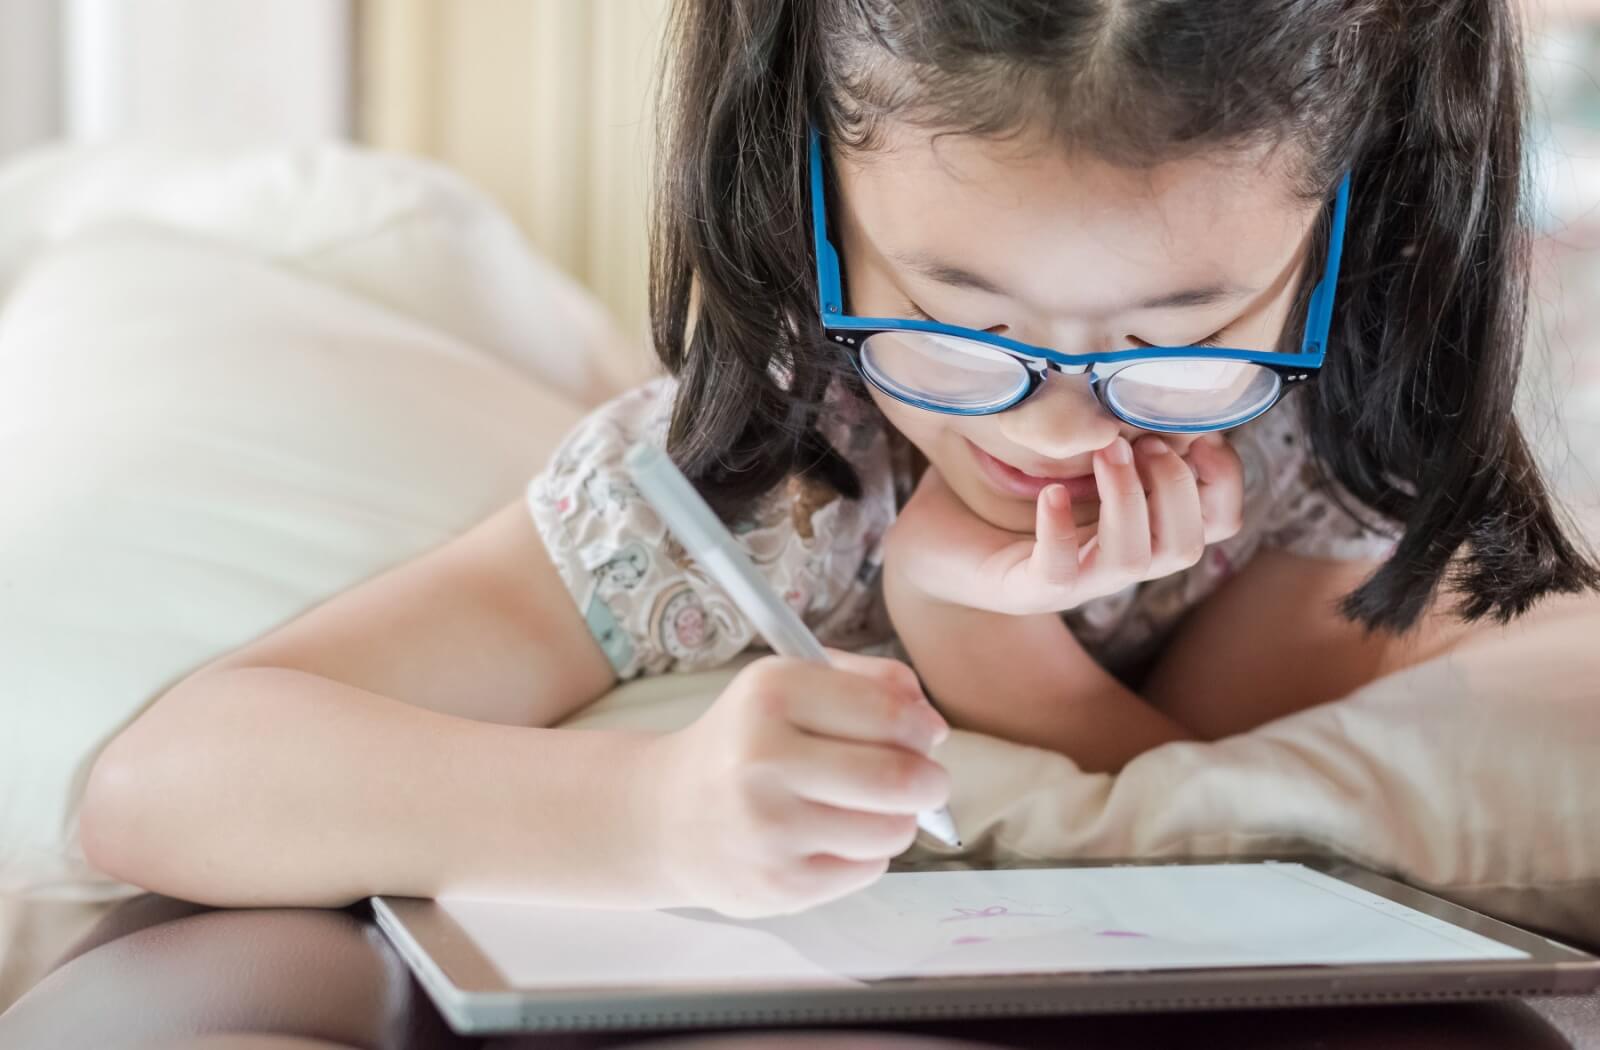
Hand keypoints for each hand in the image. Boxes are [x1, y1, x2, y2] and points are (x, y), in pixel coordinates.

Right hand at [641, 651, 951, 917]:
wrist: (666, 815)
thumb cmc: (744, 743)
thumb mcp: (788, 686)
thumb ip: (867, 682)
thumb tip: (932, 722)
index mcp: (771, 694)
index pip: (890, 713)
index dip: (922, 727)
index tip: (927, 734)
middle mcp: (763, 759)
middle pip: (900, 778)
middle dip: (930, 781)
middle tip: (925, 780)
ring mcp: (768, 829)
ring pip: (892, 829)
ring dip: (898, 819)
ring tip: (869, 808)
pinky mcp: (778, 885)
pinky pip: (868, 869)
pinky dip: (865, 852)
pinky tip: (831, 837)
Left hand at [887, 434, 1244, 615]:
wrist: (927, 546)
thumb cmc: (993, 491)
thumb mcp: (1055, 445)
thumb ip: (1094, 415)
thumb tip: (1129, 355)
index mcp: (1136, 526)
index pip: (1217, 520)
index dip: (1224, 480)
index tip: (1200, 434)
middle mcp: (1114, 558)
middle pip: (1189, 543)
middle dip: (1176, 484)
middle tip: (1134, 440)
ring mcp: (1076, 579)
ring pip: (1140, 560)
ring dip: (1131, 500)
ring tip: (1103, 452)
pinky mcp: (1027, 588)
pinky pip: (1062, 572)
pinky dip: (1062, 530)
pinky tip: (1050, 494)